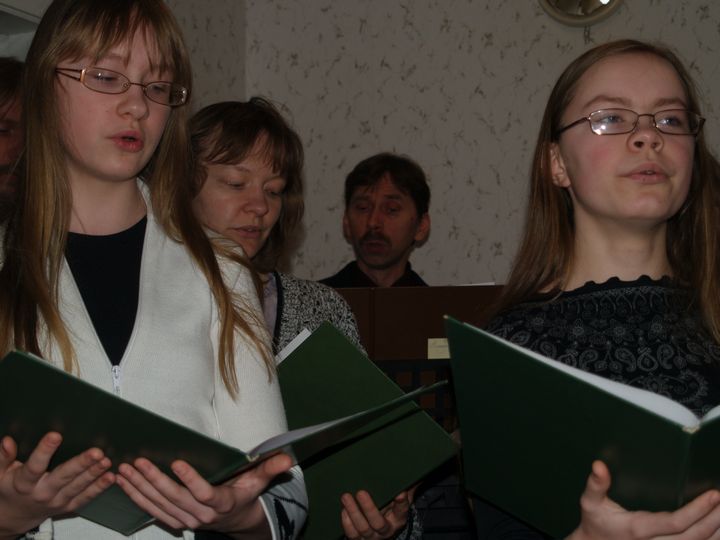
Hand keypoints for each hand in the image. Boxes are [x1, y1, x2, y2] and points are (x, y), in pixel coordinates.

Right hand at [0, 433, 113, 538]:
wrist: (14, 515)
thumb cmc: (9, 489)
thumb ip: (3, 458)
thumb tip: (7, 441)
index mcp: (24, 483)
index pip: (34, 466)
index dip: (44, 451)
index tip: (55, 435)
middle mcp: (42, 493)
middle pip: (63, 477)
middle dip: (81, 464)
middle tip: (96, 452)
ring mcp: (57, 501)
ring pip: (78, 487)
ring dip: (94, 474)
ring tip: (106, 461)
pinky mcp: (68, 506)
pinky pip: (85, 498)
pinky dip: (99, 488)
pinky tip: (110, 477)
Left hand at [116, 452, 293, 536]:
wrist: (237, 521)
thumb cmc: (246, 493)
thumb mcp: (260, 480)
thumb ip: (271, 468)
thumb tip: (288, 459)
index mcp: (223, 503)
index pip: (205, 493)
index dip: (191, 480)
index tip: (177, 462)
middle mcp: (202, 515)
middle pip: (175, 498)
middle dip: (154, 480)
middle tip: (138, 461)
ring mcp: (187, 520)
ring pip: (159, 505)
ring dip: (140, 488)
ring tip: (124, 470)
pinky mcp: (175, 521)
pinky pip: (153, 511)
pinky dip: (137, 497)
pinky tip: (124, 482)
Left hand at [340, 489, 413, 539]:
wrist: (380, 528)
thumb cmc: (389, 507)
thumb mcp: (398, 497)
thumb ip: (403, 484)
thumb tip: (413, 466)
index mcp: (398, 518)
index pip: (402, 510)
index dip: (401, 503)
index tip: (400, 493)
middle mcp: (386, 530)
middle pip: (378, 523)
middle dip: (369, 508)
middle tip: (361, 492)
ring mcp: (371, 536)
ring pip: (363, 529)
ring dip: (353, 513)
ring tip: (346, 497)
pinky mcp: (359, 539)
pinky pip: (352, 535)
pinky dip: (346, 523)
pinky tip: (344, 509)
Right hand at [567, 461, 719, 539]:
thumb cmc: (595, 524)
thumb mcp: (591, 502)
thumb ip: (596, 484)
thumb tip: (599, 466)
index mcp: (639, 528)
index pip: (675, 522)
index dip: (697, 510)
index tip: (712, 495)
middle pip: (694, 536)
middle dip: (714, 519)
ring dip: (716, 532)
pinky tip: (717, 530)